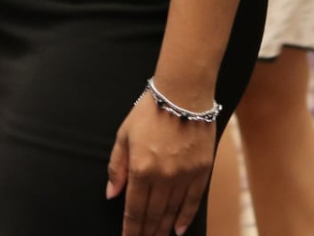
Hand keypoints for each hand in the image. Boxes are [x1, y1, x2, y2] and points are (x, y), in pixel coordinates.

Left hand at [106, 93, 216, 235]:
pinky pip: (193, 201)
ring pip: (172, 211)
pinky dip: (185, 217)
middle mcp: (163, 176)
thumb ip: (116, 167)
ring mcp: (184, 175)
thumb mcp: (124, 135)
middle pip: (153, 214)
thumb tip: (111, 195)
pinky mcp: (202, 171)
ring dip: (163, 229)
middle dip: (146, 232)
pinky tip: (178, 230)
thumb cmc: (150, 110)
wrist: (184, 93)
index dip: (130, 229)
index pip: (134, 209)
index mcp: (140, 168)